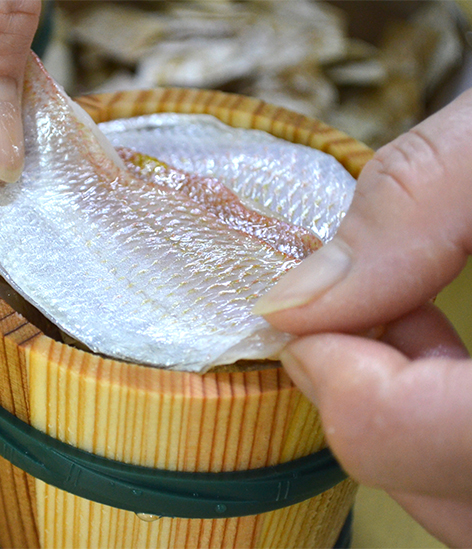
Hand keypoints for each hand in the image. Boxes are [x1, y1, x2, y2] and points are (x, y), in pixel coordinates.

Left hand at [254, 88, 471, 545]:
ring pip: (471, 505)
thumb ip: (415, 204)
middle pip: (439, 488)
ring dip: (408, 421)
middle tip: (352, 312)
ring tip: (410, 322)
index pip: (407, 435)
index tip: (306, 312)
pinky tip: (454, 355)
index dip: (332, 373)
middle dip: (364, 401)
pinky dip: (453, 430)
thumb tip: (296, 301)